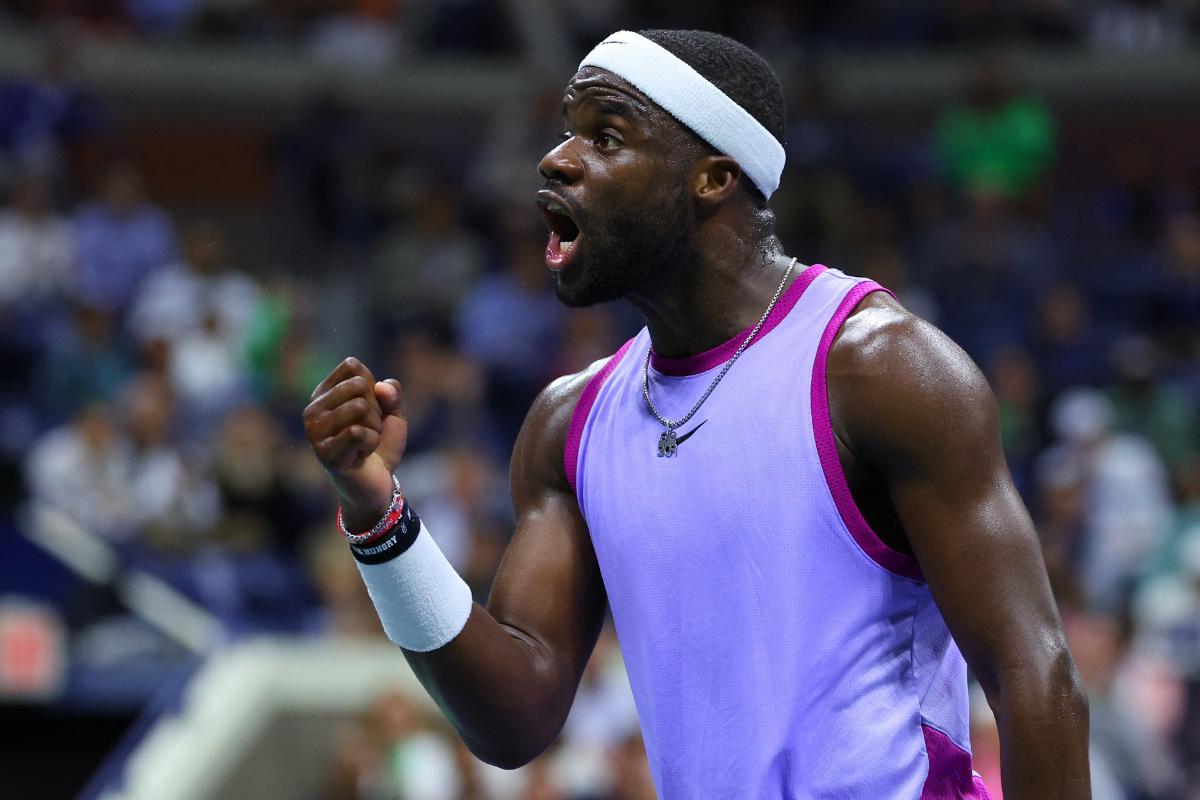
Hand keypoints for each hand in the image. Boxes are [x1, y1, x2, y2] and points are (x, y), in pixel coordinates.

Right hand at [303, 357, 407, 529]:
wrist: (377, 483)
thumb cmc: (380, 445)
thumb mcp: (393, 413)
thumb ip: (393, 394)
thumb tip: (381, 386)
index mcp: (324, 394)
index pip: (352, 366)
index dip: (374, 387)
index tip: (370, 410)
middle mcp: (313, 409)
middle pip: (358, 385)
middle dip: (376, 408)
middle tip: (369, 429)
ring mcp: (314, 431)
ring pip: (359, 406)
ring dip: (374, 427)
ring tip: (365, 442)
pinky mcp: (323, 452)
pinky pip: (358, 431)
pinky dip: (371, 442)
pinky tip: (361, 454)